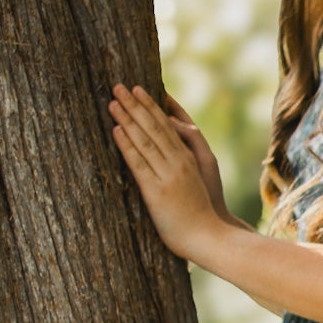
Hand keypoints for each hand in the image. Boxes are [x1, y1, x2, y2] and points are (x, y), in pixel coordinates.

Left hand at [109, 84, 221, 260]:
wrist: (209, 236)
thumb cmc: (202, 215)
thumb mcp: (197, 184)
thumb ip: (183, 166)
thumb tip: (169, 153)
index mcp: (188, 158)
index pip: (166, 125)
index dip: (150, 106)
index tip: (137, 90)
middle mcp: (179, 162)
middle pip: (154, 126)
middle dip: (135, 105)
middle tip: (119, 86)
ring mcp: (168, 174)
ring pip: (145, 140)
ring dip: (127, 119)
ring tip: (113, 101)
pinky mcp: (156, 190)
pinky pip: (138, 163)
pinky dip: (126, 145)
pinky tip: (116, 130)